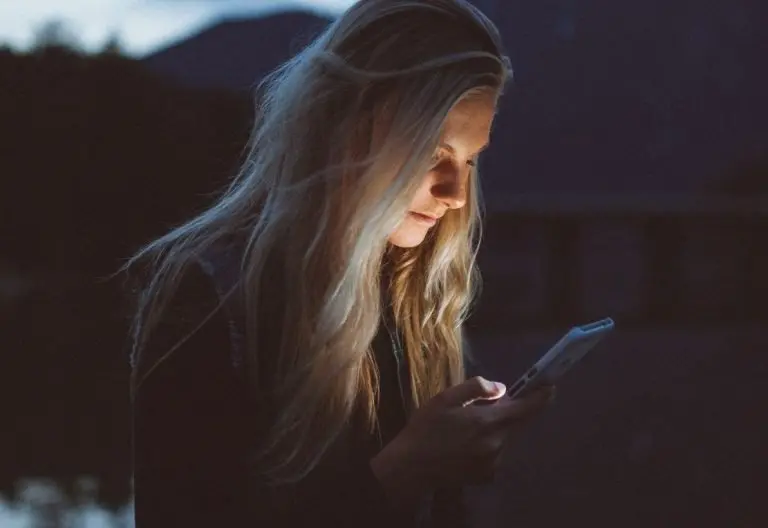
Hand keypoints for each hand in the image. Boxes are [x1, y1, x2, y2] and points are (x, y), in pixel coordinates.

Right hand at [370, 376, 553, 505]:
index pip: (525, 408)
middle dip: (509, 412)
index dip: (541, 396)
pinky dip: (489, 445)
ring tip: (468, 429)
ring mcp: (494, 462)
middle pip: (517, 423)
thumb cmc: (426, 428)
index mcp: (487, 421)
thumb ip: (476, 389)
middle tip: (486, 407)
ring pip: (506, 438)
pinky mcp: (488, 475)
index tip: (550, 387)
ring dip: (497, 429)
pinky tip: (466, 445)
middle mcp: (497, 443)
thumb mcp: (445, 399)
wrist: (412, 466)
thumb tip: (501, 388)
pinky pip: (497, 453)